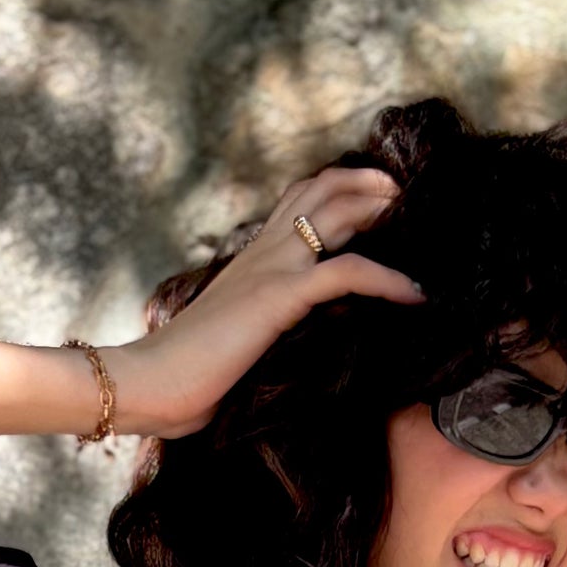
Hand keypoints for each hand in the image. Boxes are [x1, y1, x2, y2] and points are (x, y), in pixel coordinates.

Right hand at [106, 168, 424, 439]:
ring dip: (378, 205)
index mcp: (251, 258)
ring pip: (333, 209)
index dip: (339, 189)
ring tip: (416, 212)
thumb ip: (264, 326)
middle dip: (367, 183)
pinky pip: (346, 273)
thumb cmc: (186, 375)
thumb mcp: (236, 339)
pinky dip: (388, 279)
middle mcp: (262, 251)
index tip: (376, 200)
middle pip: (320, 189)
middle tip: (404, 192)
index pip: (297, 201)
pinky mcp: (278, 298)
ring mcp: (271, 268)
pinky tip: (416, 294)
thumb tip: (294, 344)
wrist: (151, 384)